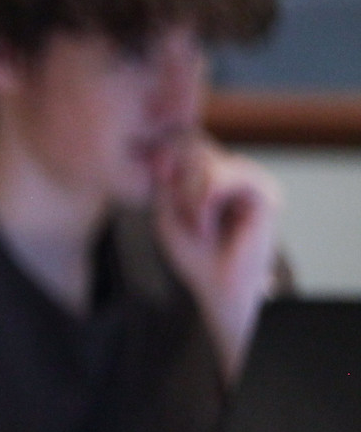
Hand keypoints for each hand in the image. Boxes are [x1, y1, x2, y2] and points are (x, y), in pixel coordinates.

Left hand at [152, 135, 281, 380]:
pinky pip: (222, 179)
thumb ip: (168, 179)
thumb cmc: (194, 254)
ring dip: (191, 199)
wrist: (216, 286)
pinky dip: (203, 204)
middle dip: (180, 188)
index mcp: (219, 174)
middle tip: (186, 222)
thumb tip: (171, 149)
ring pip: (208, 164)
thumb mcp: (168, 211)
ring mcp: (255, 180)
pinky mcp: (267, 193)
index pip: (191, 146)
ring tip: (197, 227)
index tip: (164, 194)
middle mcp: (240, 172)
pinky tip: (205, 227)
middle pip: (198, 150)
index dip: (170, 163)